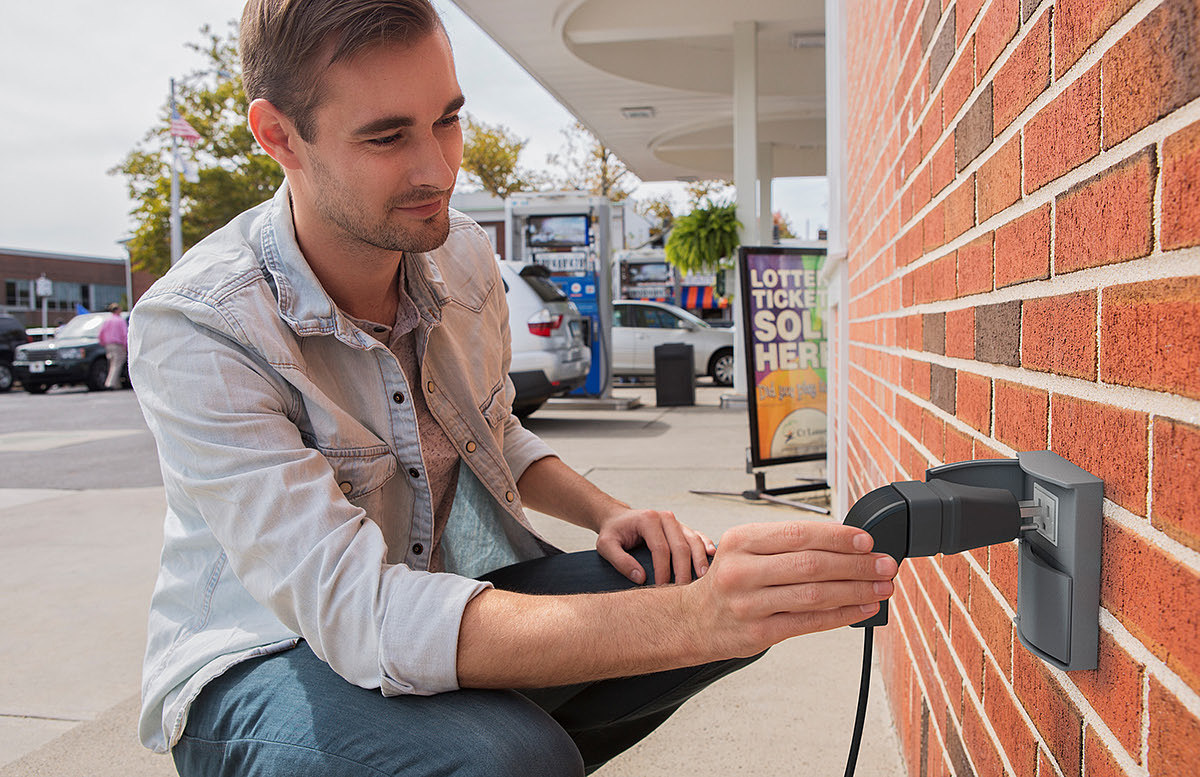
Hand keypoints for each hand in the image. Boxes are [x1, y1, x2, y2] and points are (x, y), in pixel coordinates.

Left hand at [595, 508, 716, 585]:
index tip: (661, 588)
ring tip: (703, 578)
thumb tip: (641, 578)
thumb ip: (620, 561)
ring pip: (693, 541)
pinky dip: (706, 545)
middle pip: (681, 546)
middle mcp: (665, 518)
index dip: (663, 570)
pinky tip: (711, 555)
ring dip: (699, 560)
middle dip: (684, 570)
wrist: (618, 519)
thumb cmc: (613, 532)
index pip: (660, 549)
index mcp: (648, 519)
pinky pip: (697, 536)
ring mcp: (676, 522)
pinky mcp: (682, 528)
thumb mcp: (606, 546)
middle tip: (684, 590)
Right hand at [688, 521, 897, 658]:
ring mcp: (750, 604)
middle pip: (811, 564)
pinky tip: (862, 608)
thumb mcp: (746, 550)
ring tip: (881, 587)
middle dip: (856, 564)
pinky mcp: (759, 633)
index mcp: (741, 541)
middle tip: (885, 564)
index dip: (838, 537)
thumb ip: (786, 545)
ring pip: (814, 594)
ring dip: (855, 590)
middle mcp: (742, 570)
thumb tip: (845, 544)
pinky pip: (810, 622)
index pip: (799, 534)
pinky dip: (842, 614)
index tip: (867, 540)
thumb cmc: (729, 583)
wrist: (693, 621)